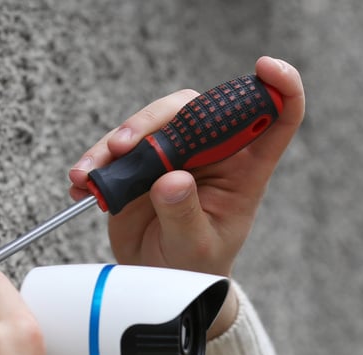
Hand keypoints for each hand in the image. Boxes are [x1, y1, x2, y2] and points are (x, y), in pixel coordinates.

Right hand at [67, 56, 304, 336]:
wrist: (160, 280)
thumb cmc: (194, 266)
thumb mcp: (195, 248)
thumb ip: (185, 214)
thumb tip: (172, 179)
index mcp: (246, 170)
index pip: (277, 119)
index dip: (280, 86)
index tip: (266, 66)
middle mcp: (214, 153)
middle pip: (196, 109)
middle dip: (158, 119)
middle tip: (125, 146)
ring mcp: (176, 154)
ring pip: (152, 123)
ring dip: (116, 140)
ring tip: (93, 172)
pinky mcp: (143, 162)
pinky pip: (118, 147)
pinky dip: (97, 161)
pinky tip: (82, 182)